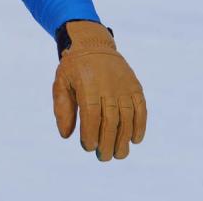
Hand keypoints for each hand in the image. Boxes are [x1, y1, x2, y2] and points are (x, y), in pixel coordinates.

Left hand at [52, 21, 146, 160]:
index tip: (88, 147)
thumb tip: (66, 135)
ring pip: (128, 117)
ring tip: (119, 154)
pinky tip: (135, 140)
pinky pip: (141, 108)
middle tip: (103, 157)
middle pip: (111, 120)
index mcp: (87, 85)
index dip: (91, 133)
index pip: (91, 115)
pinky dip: (140, 125)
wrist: (92, 43)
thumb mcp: (61, 83)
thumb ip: (62, 108)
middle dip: (107, 142)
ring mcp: (124, 86)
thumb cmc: (73, 68)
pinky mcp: (135, 86)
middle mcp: (108, 85)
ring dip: (124, 139)